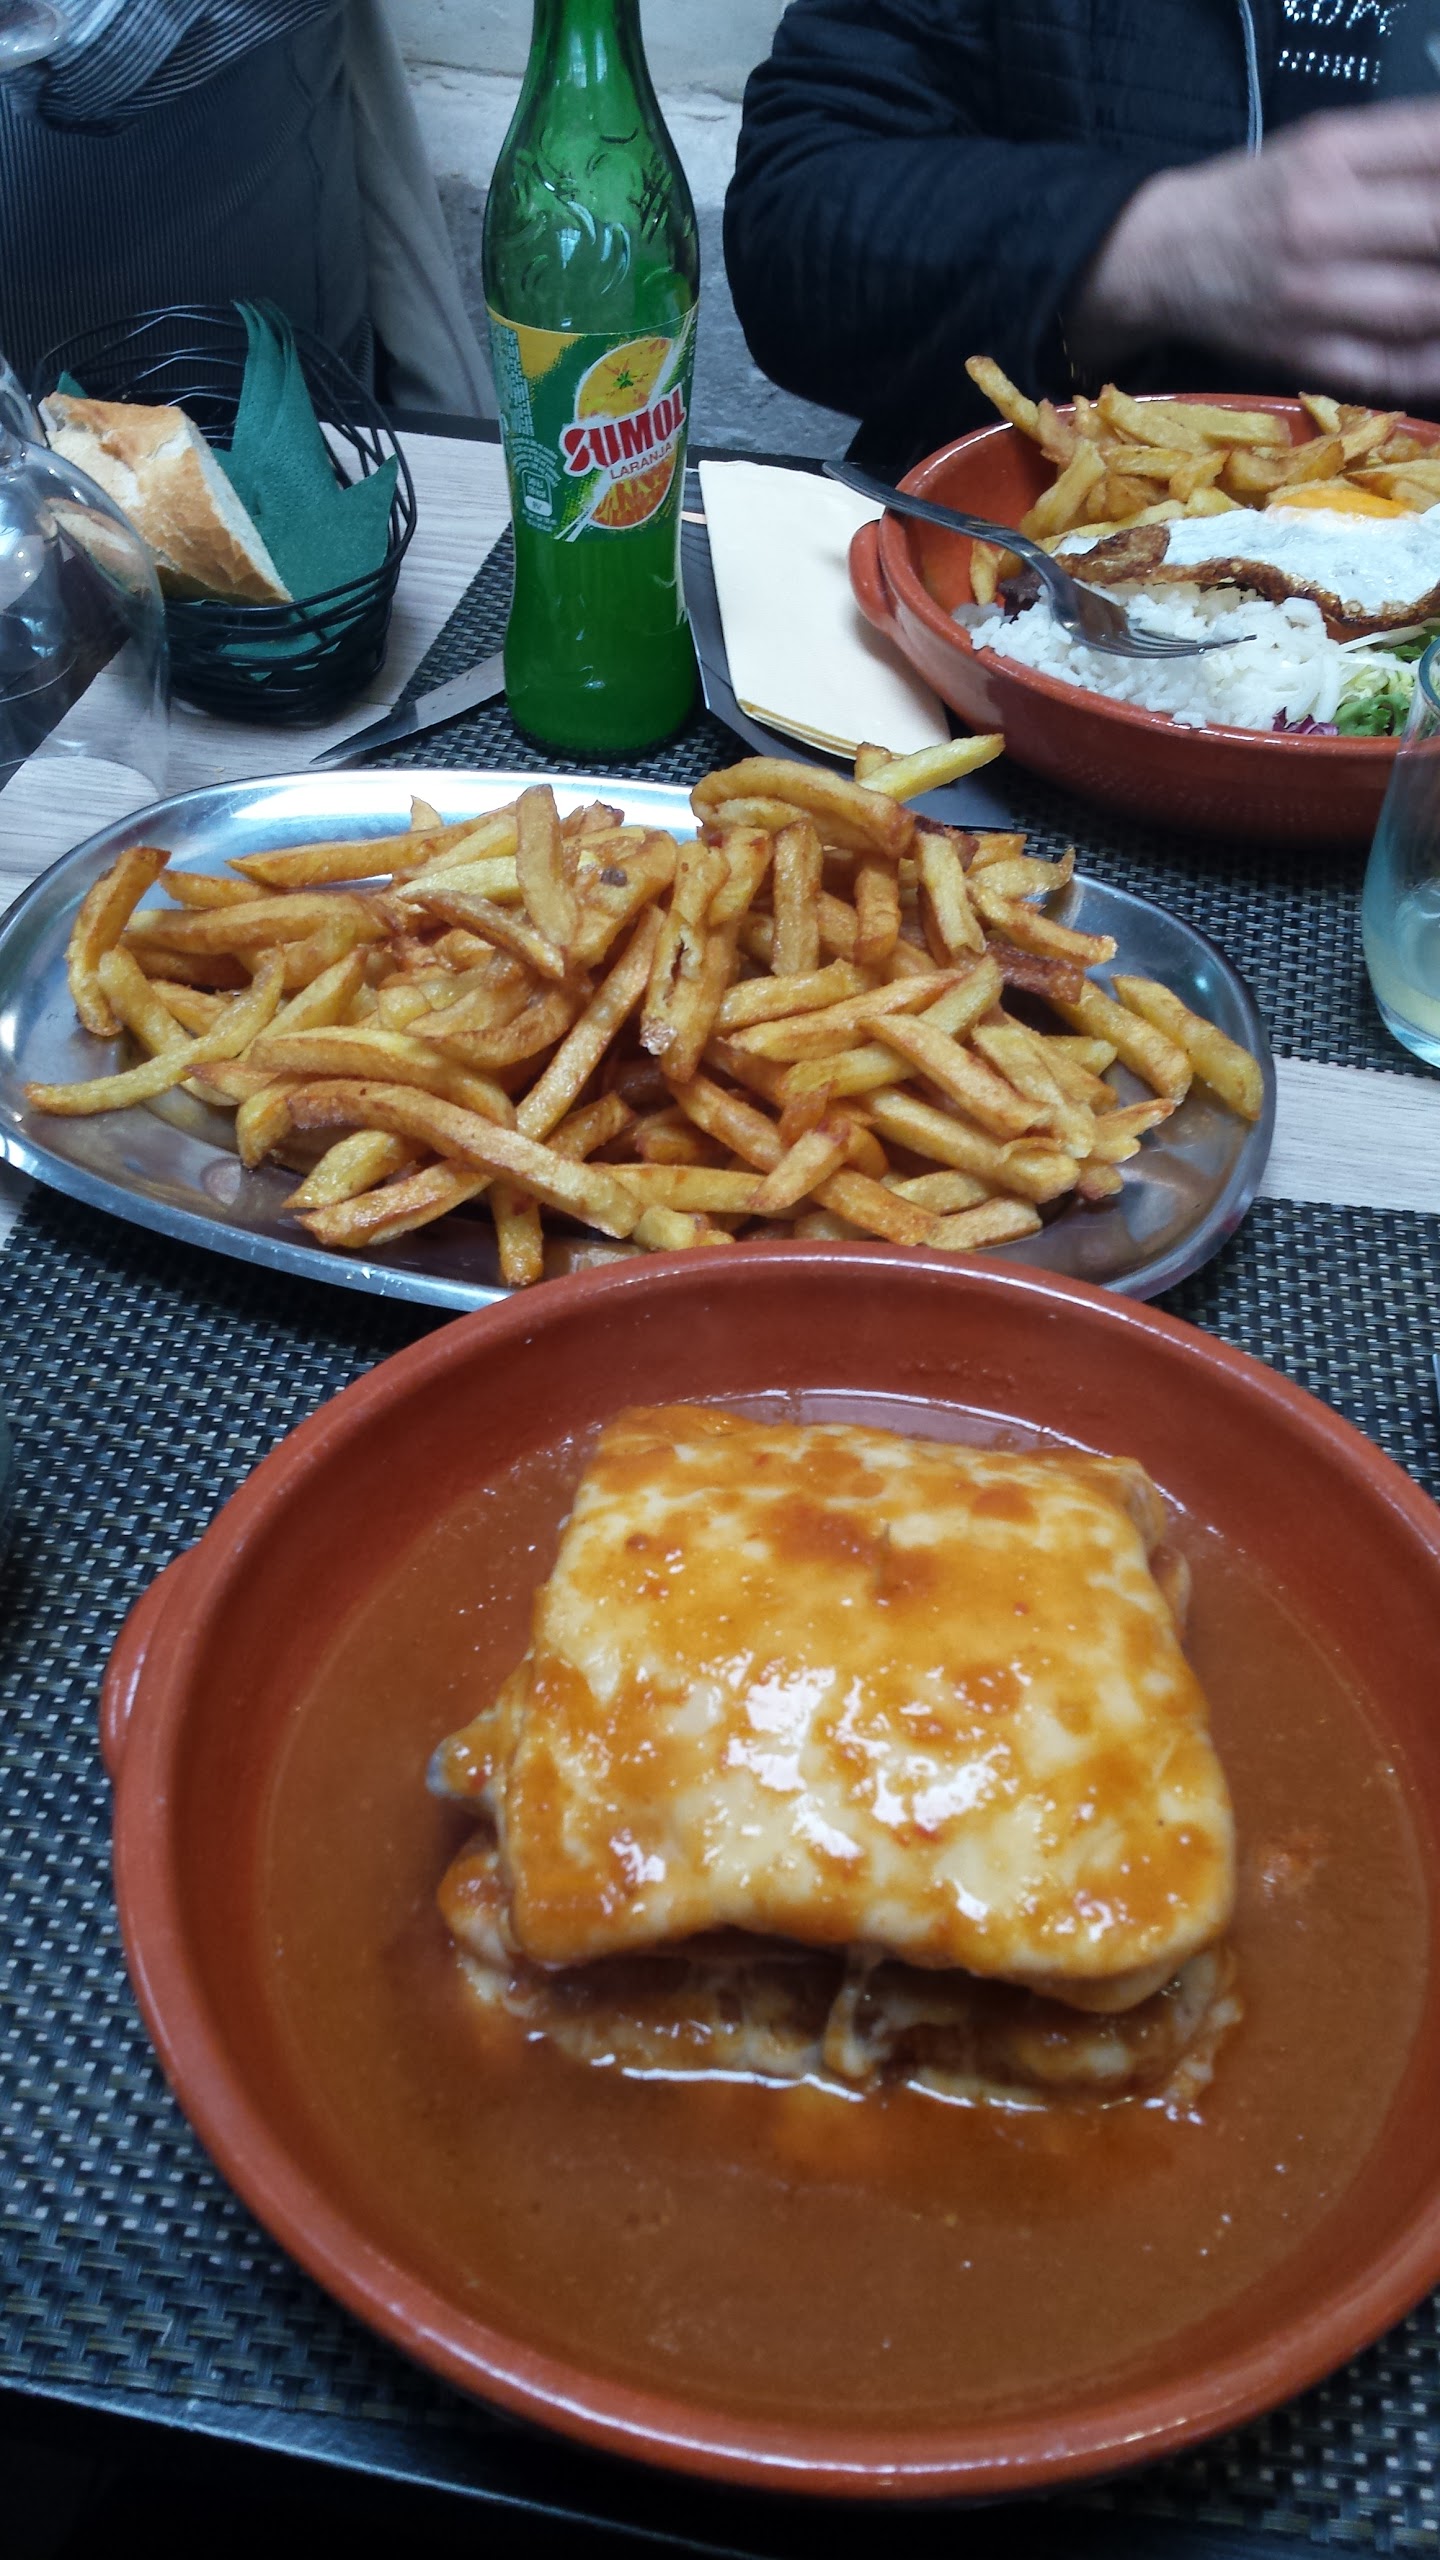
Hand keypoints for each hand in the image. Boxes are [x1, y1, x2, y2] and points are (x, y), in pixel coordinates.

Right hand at [1069, 96, 1439, 402]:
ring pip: (1425, 304)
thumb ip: (1401, 148)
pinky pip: (1389, 368)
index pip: (1435, 152)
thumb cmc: (1251, 199)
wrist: (1160, 258)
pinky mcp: (1303, 353)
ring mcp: (1312, 298)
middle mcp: (1320, 225)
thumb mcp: (1321, 145)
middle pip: (1438, 227)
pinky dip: (1433, 364)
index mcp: (1331, 158)